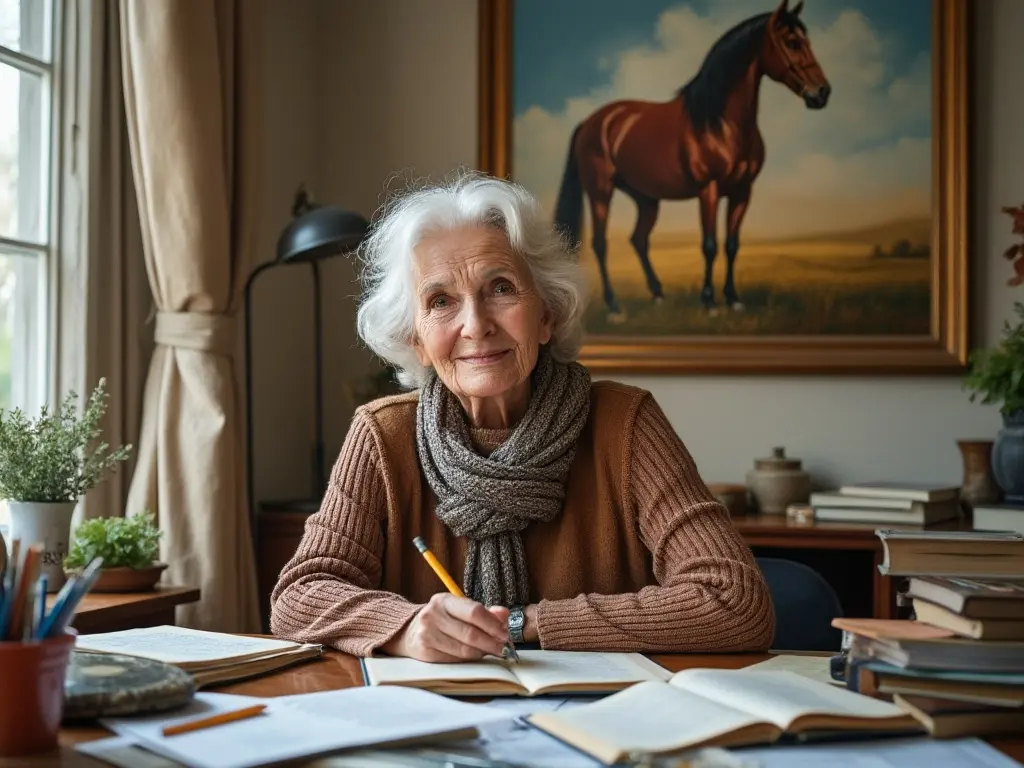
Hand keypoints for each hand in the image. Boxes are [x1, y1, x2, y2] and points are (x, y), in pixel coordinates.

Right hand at [383, 593, 509, 661]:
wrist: (409, 632)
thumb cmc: (442, 620)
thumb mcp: (460, 609)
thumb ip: (484, 612)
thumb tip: (504, 614)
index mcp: (444, 600)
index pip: (474, 611)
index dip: (493, 625)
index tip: (505, 634)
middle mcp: (433, 615)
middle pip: (470, 633)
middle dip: (491, 643)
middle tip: (503, 649)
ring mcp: (427, 634)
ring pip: (464, 649)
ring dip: (482, 653)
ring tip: (490, 651)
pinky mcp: (425, 652)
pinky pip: (454, 660)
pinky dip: (468, 660)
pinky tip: (474, 655)